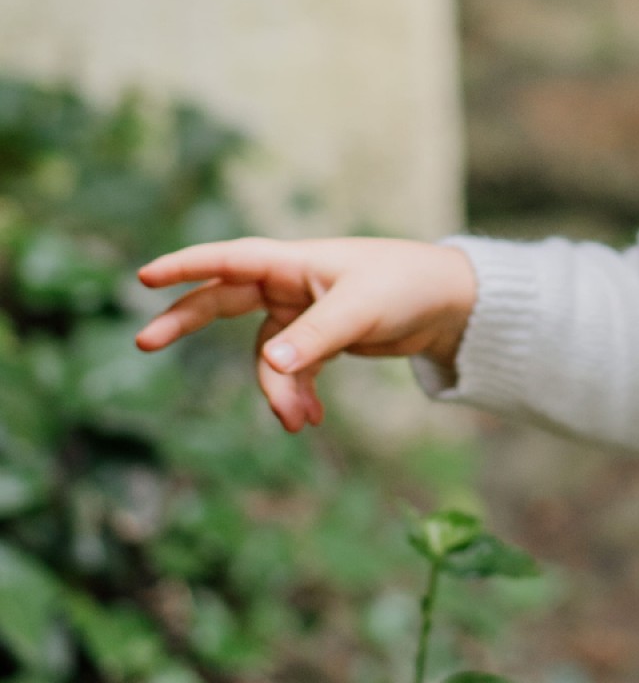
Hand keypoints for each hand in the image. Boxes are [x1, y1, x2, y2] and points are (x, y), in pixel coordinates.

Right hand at [135, 238, 477, 434]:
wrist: (449, 304)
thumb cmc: (407, 287)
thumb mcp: (361, 311)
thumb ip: (316, 337)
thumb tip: (273, 364)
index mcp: (294, 262)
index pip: (229, 260)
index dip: (186, 267)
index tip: (145, 277)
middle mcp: (290, 282)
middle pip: (223, 300)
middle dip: (187, 323)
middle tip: (144, 342)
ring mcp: (303, 311)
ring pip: (265, 353)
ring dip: (275, 389)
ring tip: (297, 422)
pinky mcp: (320, 337)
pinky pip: (292, 369)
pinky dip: (297, 394)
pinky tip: (310, 420)